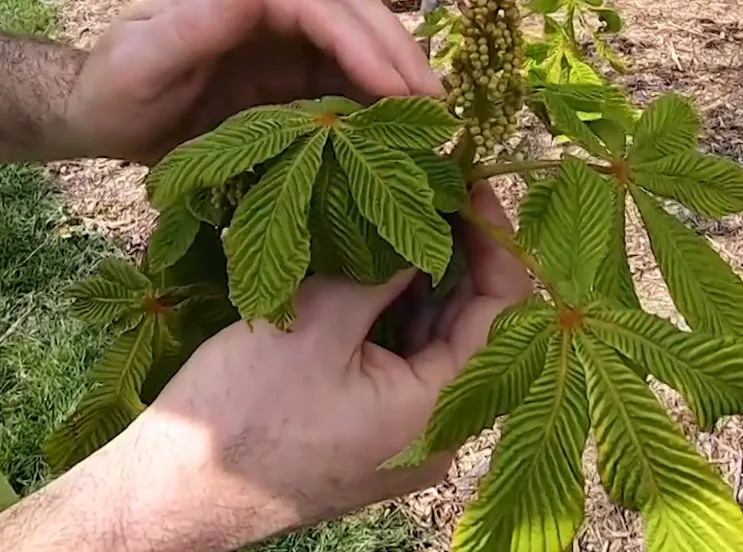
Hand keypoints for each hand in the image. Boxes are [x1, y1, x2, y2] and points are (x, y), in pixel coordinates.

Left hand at [63, 0, 441, 164]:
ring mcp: (288, 46)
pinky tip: (401, 131)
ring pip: (359, 51)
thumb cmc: (118, 91)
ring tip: (435, 122)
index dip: (363, 42)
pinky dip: (378, 106)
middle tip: (439, 106)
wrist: (111, 121)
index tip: (396, 88)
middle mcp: (275, 13)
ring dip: (400, 81)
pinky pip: (346, 87)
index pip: (319, 6)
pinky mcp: (295, 80)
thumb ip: (190, 26)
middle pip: (354, 18)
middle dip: (399, 57)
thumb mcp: (141, 61)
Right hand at [94, 183, 531, 549]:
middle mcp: (434, 431)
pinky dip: (397, 315)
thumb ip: (381, 273)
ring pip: (433, 344)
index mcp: (436, 412)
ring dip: (424, 283)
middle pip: (471, 328)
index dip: (494, 245)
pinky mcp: (372, 429)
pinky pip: (402, 362)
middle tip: (437, 192)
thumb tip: (420, 225)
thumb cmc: (242, 416)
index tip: (472, 187)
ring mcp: (403, 434)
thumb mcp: (317, 326)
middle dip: (457, 257)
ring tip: (408, 217)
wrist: (177, 493)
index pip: (501, 314)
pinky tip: (381, 269)